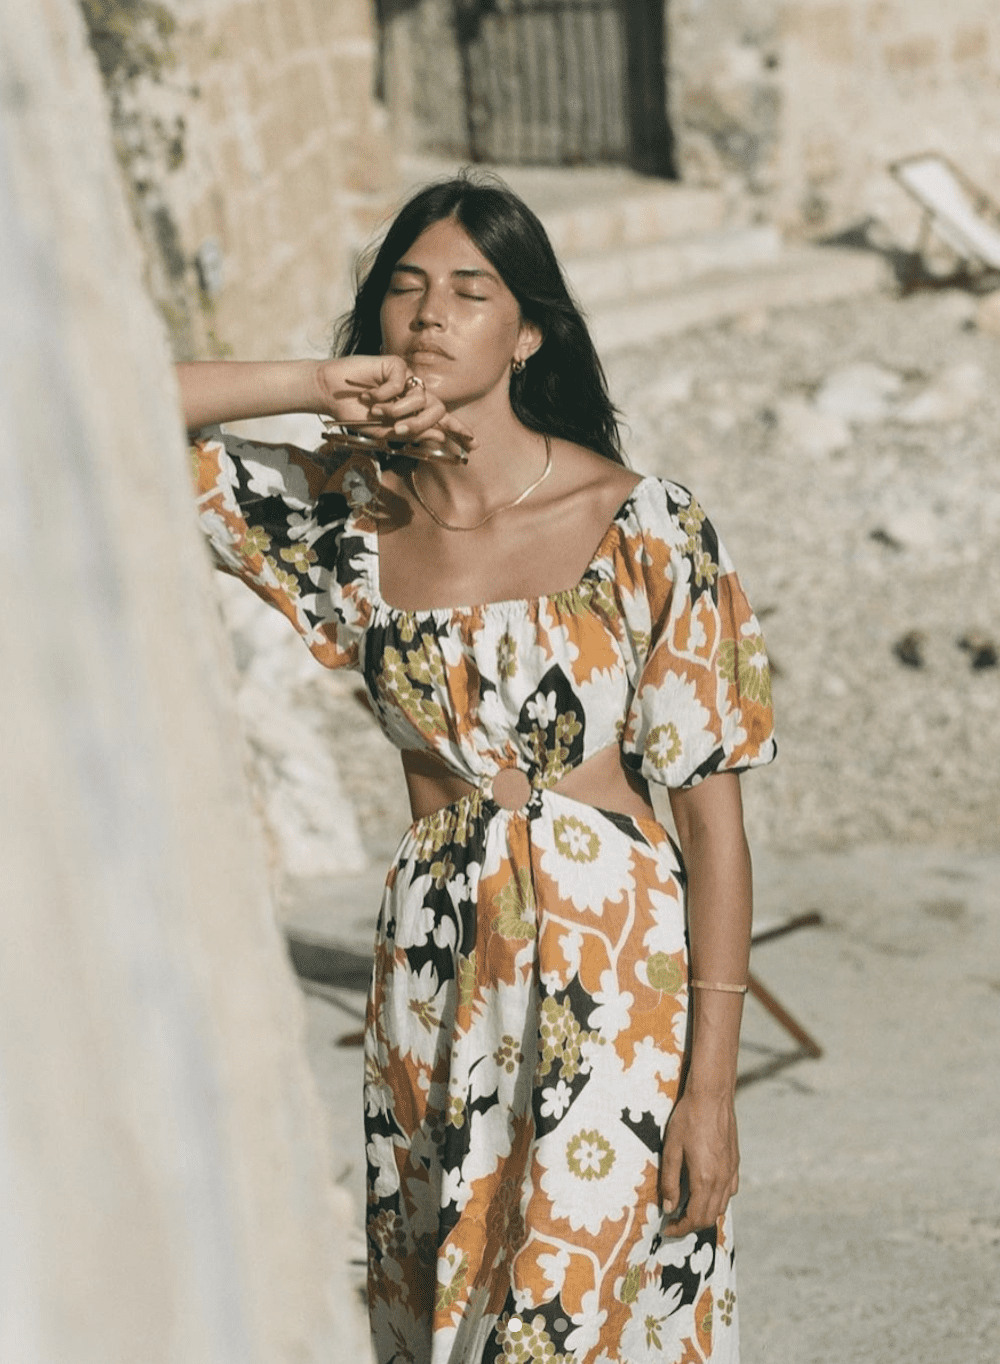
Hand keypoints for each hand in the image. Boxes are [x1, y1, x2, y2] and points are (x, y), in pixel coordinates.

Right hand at [314, 356, 475, 458]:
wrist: (331, 395)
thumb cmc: (356, 415)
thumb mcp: (384, 432)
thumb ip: (412, 434)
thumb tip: (439, 436)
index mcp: (414, 413)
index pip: (442, 421)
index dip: (458, 430)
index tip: (474, 444)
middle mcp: (414, 396)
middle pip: (436, 410)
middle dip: (420, 424)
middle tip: (399, 430)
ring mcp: (407, 380)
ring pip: (420, 398)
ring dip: (397, 410)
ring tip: (375, 412)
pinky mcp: (397, 365)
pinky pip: (402, 382)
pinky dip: (385, 393)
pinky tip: (369, 394)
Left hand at [659, 1089, 739, 1237]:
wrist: (712, 1096)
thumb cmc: (688, 1119)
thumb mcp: (671, 1149)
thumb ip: (669, 1181)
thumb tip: (668, 1207)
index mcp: (704, 1179)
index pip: (694, 1218)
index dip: (679, 1229)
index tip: (666, 1229)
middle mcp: (721, 1180)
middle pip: (709, 1217)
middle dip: (690, 1225)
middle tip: (673, 1220)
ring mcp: (731, 1172)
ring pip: (721, 1207)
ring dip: (704, 1213)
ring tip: (686, 1207)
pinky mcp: (735, 1163)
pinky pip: (729, 1192)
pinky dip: (717, 1199)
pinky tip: (704, 1190)